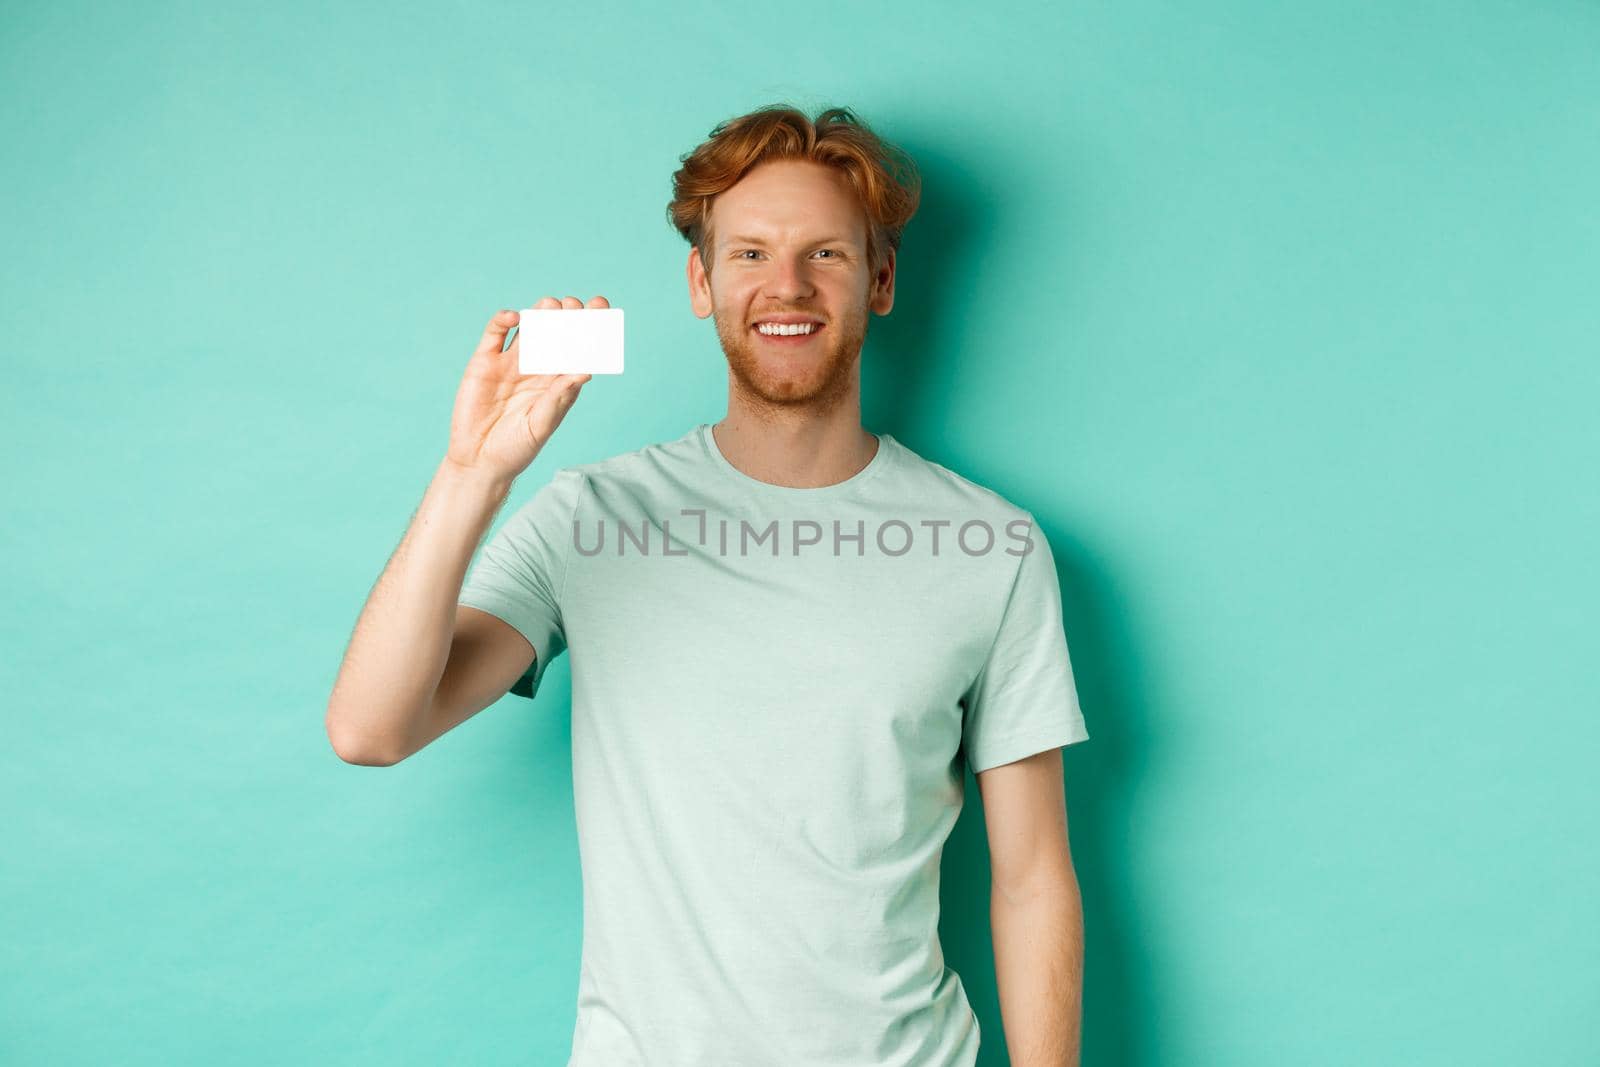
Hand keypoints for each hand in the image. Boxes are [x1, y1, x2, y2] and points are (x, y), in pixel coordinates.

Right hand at [445, 295, 606, 480]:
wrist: (478, 460)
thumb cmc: (516, 448)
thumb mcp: (542, 424)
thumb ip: (560, 397)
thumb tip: (587, 371)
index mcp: (558, 382)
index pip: (578, 349)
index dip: (590, 329)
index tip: (601, 309)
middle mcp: (538, 368)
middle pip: (556, 333)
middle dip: (567, 316)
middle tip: (574, 306)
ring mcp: (511, 362)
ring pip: (529, 328)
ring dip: (541, 313)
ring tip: (551, 306)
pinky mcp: (485, 361)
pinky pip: (495, 333)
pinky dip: (503, 319)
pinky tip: (514, 316)